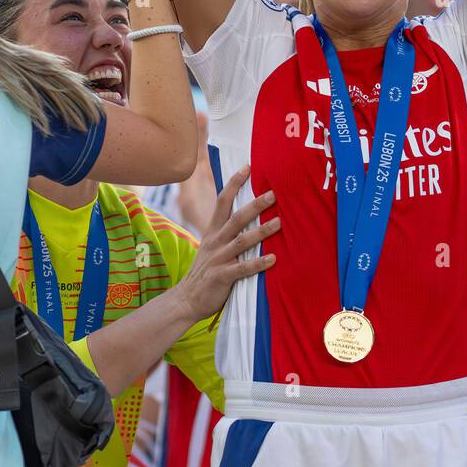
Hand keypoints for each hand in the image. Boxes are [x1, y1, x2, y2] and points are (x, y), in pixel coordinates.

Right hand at [176, 165, 277, 321]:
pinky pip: (242, 268)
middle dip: (255, 205)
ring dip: (261, 231)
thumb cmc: (206, 271)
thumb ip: (226, 232)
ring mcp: (218, 258)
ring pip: (242, 241)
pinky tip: (273, 259)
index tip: (248, 167)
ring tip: (279, 223)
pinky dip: (258, 263)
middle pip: (237, 218)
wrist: (186, 299)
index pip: (222, 201)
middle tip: (273, 194)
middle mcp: (215, 241)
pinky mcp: (222, 276)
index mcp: (213, 231)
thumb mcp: (212, 246)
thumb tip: (248, 214)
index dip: (234, 183)